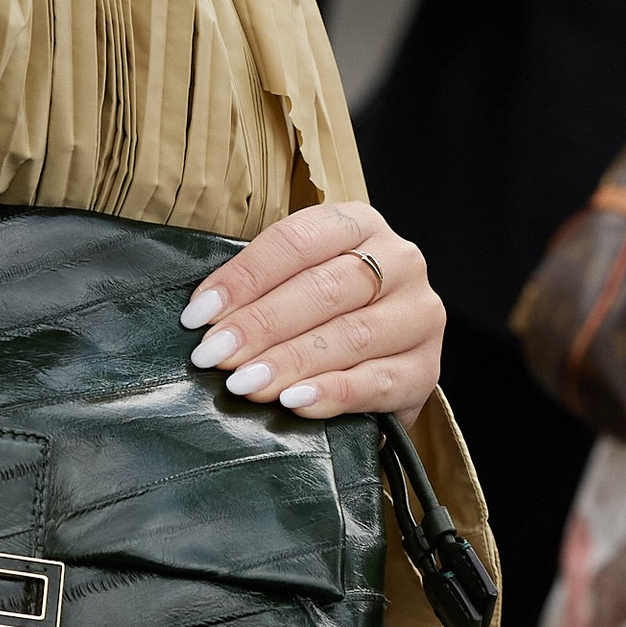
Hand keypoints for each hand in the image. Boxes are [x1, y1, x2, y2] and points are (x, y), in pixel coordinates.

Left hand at [177, 200, 444, 421]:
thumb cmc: (327, 313)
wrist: (386, 358)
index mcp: (360, 224)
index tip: (198, 315)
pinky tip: (295, 402)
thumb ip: (262, 290)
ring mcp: (419, 314)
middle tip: (215, 356)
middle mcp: (399, 261)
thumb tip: (203, 320)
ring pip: (350, 335)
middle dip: (260, 325)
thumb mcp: (298, 281)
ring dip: (289, 361)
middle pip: (323, 289)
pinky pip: (377, 382)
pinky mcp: (427, 368)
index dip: (243, 278)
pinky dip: (332, 393)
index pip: (296, 241)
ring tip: (245, 384)